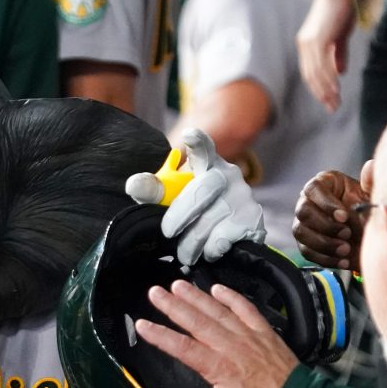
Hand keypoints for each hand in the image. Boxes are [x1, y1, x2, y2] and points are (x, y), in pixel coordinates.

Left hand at [127, 128, 265, 264]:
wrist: (226, 236)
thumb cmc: (192, 211)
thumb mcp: (170, 198)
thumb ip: (153, 190)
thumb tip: (133, 184)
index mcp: (206, 164)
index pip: (204, 147)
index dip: (198, 142)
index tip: (189, 136)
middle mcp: (228, 175)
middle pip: (203, 188)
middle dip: (180, 214)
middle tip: (168, 232)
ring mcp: (243, 196)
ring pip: (212, 218)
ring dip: (192, 241)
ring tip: (185, 252)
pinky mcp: (253, 219)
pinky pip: (225, 238)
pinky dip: (211, 249)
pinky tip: (209, 251)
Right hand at [134, 279, 297, 387]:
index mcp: (221, 368)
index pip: (184, 348)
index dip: (161, 336)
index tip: (142, 325)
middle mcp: (232, 346)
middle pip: (197, 321)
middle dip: (174, 306)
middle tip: (155, 292)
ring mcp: (249, 336)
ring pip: (218, 311)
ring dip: (197, 297)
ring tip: (178, 284)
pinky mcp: (264, 332)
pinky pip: (246, 309)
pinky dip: (232, 297)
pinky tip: (217, 288)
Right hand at [293, 170, 366, 270]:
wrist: (371, 234)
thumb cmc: (368, 209)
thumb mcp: (372, 195)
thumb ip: (371, 182)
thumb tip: (371, 166)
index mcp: (323, 185)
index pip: (313, 189)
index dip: (326, 203)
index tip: (344, 216)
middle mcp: (308, 202)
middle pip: (303, 212)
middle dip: (325, 226)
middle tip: (347, 234)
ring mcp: (304, 224)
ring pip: (302, 233)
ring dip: (324, 244)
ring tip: (346, 249)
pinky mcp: (306, 244)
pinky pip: (307, 252)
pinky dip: (325, 258)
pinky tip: (343, 260)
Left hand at [297, 0, 355, 112]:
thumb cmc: (340, 8)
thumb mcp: (340, 35)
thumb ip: (338, 54)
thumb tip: (340, 72)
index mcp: (307, 44)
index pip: (310, 72)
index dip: (319, 88)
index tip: (329, 101)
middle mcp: (304, 45)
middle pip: (311, 77)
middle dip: (321, 94)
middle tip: (332, 108)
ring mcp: (309, 42)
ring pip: (316, 74)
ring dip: (326, 90)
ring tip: (335, 102)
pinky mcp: (318, 39)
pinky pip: (322, 65)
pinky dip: (328, 79)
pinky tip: (336, 89)